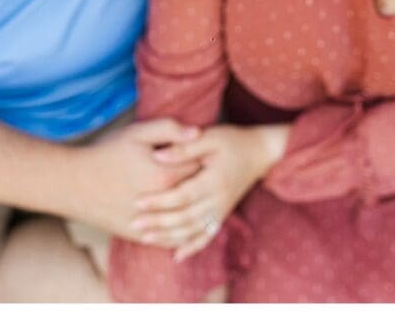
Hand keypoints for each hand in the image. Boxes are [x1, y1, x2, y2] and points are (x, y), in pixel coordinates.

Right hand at [65, 118, 202, 242]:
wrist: (74, 184)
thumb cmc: (106, 154)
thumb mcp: (136, 133)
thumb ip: (169, 129)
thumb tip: (197, 133)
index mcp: (165, 174)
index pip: (201, 166)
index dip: (206, 158)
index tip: (208, 153)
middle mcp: (163, 202)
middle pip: (197, 194)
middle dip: (204, 183)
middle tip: (207, 173)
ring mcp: (152, 222)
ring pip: (187, 220)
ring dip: (196, 209)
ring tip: (198, 195)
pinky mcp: (140, 236)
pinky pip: (170, 239)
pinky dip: (182, 233)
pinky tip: (186, 222)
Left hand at [129, 123, 288, 260]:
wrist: (260, 153)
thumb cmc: (232, 141)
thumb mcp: (209, 137)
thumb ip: (184, 147)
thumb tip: (157, 155)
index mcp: (214, 180)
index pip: (183, 195)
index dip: (160, 201)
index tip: (137, 202)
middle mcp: (218, 200)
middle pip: (185, 216)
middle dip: (159, 222)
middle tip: (134, 224)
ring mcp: (221, 210)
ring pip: (194, 230)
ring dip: (169, 237)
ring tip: (145, 238)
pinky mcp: (222, 215)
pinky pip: (207, 236)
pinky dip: (192, 247)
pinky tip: (176, 256)